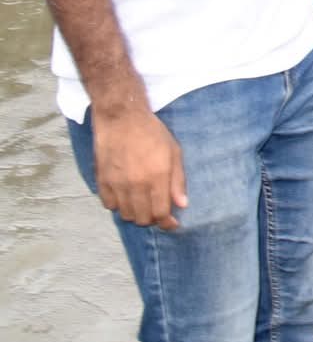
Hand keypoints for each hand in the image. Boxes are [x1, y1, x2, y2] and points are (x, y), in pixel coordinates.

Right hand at [93, 106, 186, 229]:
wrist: (122, 118)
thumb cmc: (152, 133)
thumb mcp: (174, 152)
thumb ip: (177, 181)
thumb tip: (182, 205)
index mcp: (156, 177)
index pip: (160, 213)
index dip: (167, 223)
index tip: (172, 223)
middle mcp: (135, 184)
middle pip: (142, 218)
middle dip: (152, 219)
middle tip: (157, 211)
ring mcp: (116, 184)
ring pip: (125, 214)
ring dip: (135, 214)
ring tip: (142, 204)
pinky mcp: (101, 181)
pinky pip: (109, 205)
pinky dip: (118, 205)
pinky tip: (125, 196)